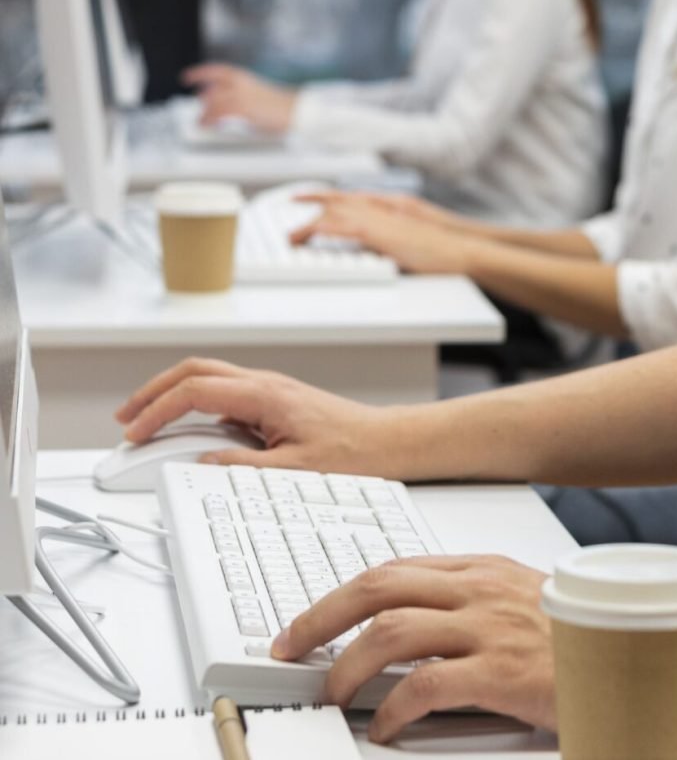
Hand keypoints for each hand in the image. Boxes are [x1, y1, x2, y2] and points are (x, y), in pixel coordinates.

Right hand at [114, 358, 395, 473]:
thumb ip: (243, 467)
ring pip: (208, 377)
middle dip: (154, 390)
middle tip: (126, 418)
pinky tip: (188, 429)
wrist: (387, 441)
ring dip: (173, 394)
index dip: (157, 410)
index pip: (195, 390)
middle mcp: (264, 384)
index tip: (134, 432)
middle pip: (194, 370)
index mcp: (265, 395)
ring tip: (147, 422)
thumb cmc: (353, 453)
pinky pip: (224, 392)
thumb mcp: (294, 471)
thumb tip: (201, 465)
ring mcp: (268, 389)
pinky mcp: (273, 400)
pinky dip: (196, 403)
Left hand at [181, 62, 296, 132]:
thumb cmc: (283, 107)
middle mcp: (241, 83)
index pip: (218, 71)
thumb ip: (244, 98)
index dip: (200, 73)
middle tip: (194, 107)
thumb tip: (233, 109)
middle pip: (212, 87)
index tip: (187, 76)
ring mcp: (241, 94)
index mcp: (246, 78)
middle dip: (202, 97)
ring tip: (200, 122)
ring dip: (204, 112)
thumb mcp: (260, 97)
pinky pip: (219, 112)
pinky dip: (210, 119)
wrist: (297, 110)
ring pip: (213, 101)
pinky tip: (208, 124)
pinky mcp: (243, 107)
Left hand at [270, 555, 556, 741]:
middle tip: (290, 648)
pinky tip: (383, 728)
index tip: (308, 621)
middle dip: (322, 616)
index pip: (392, 570)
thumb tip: (409, 622)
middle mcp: (478, 590)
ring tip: (332, 695)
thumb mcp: (519, 603)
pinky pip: (425, 686)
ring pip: (392, 633)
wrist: (630, 658)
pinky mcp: (501, 672)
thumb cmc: (574, 638)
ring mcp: (489, 628)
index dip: (340, 595)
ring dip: (347, 667)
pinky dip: (392, 709)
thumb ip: (468, 603)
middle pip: (378, 588)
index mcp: (479, 570)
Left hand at [291, 192, 473, 273]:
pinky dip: (324, 231)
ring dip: (311, 224)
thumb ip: (392, 236)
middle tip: (292, 201)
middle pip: (340, 200)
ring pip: (337, 215)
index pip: (354, 197)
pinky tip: (309, 237)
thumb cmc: (442, 249)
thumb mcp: (412, 238)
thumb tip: (376, 242)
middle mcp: (383, 208)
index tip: (313, 196)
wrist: (461, 250)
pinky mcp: (381, 235)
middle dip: (314, 200)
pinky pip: (344, 230)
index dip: (330, 195)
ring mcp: (381, 220)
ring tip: (292, 236)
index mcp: (391, 207)